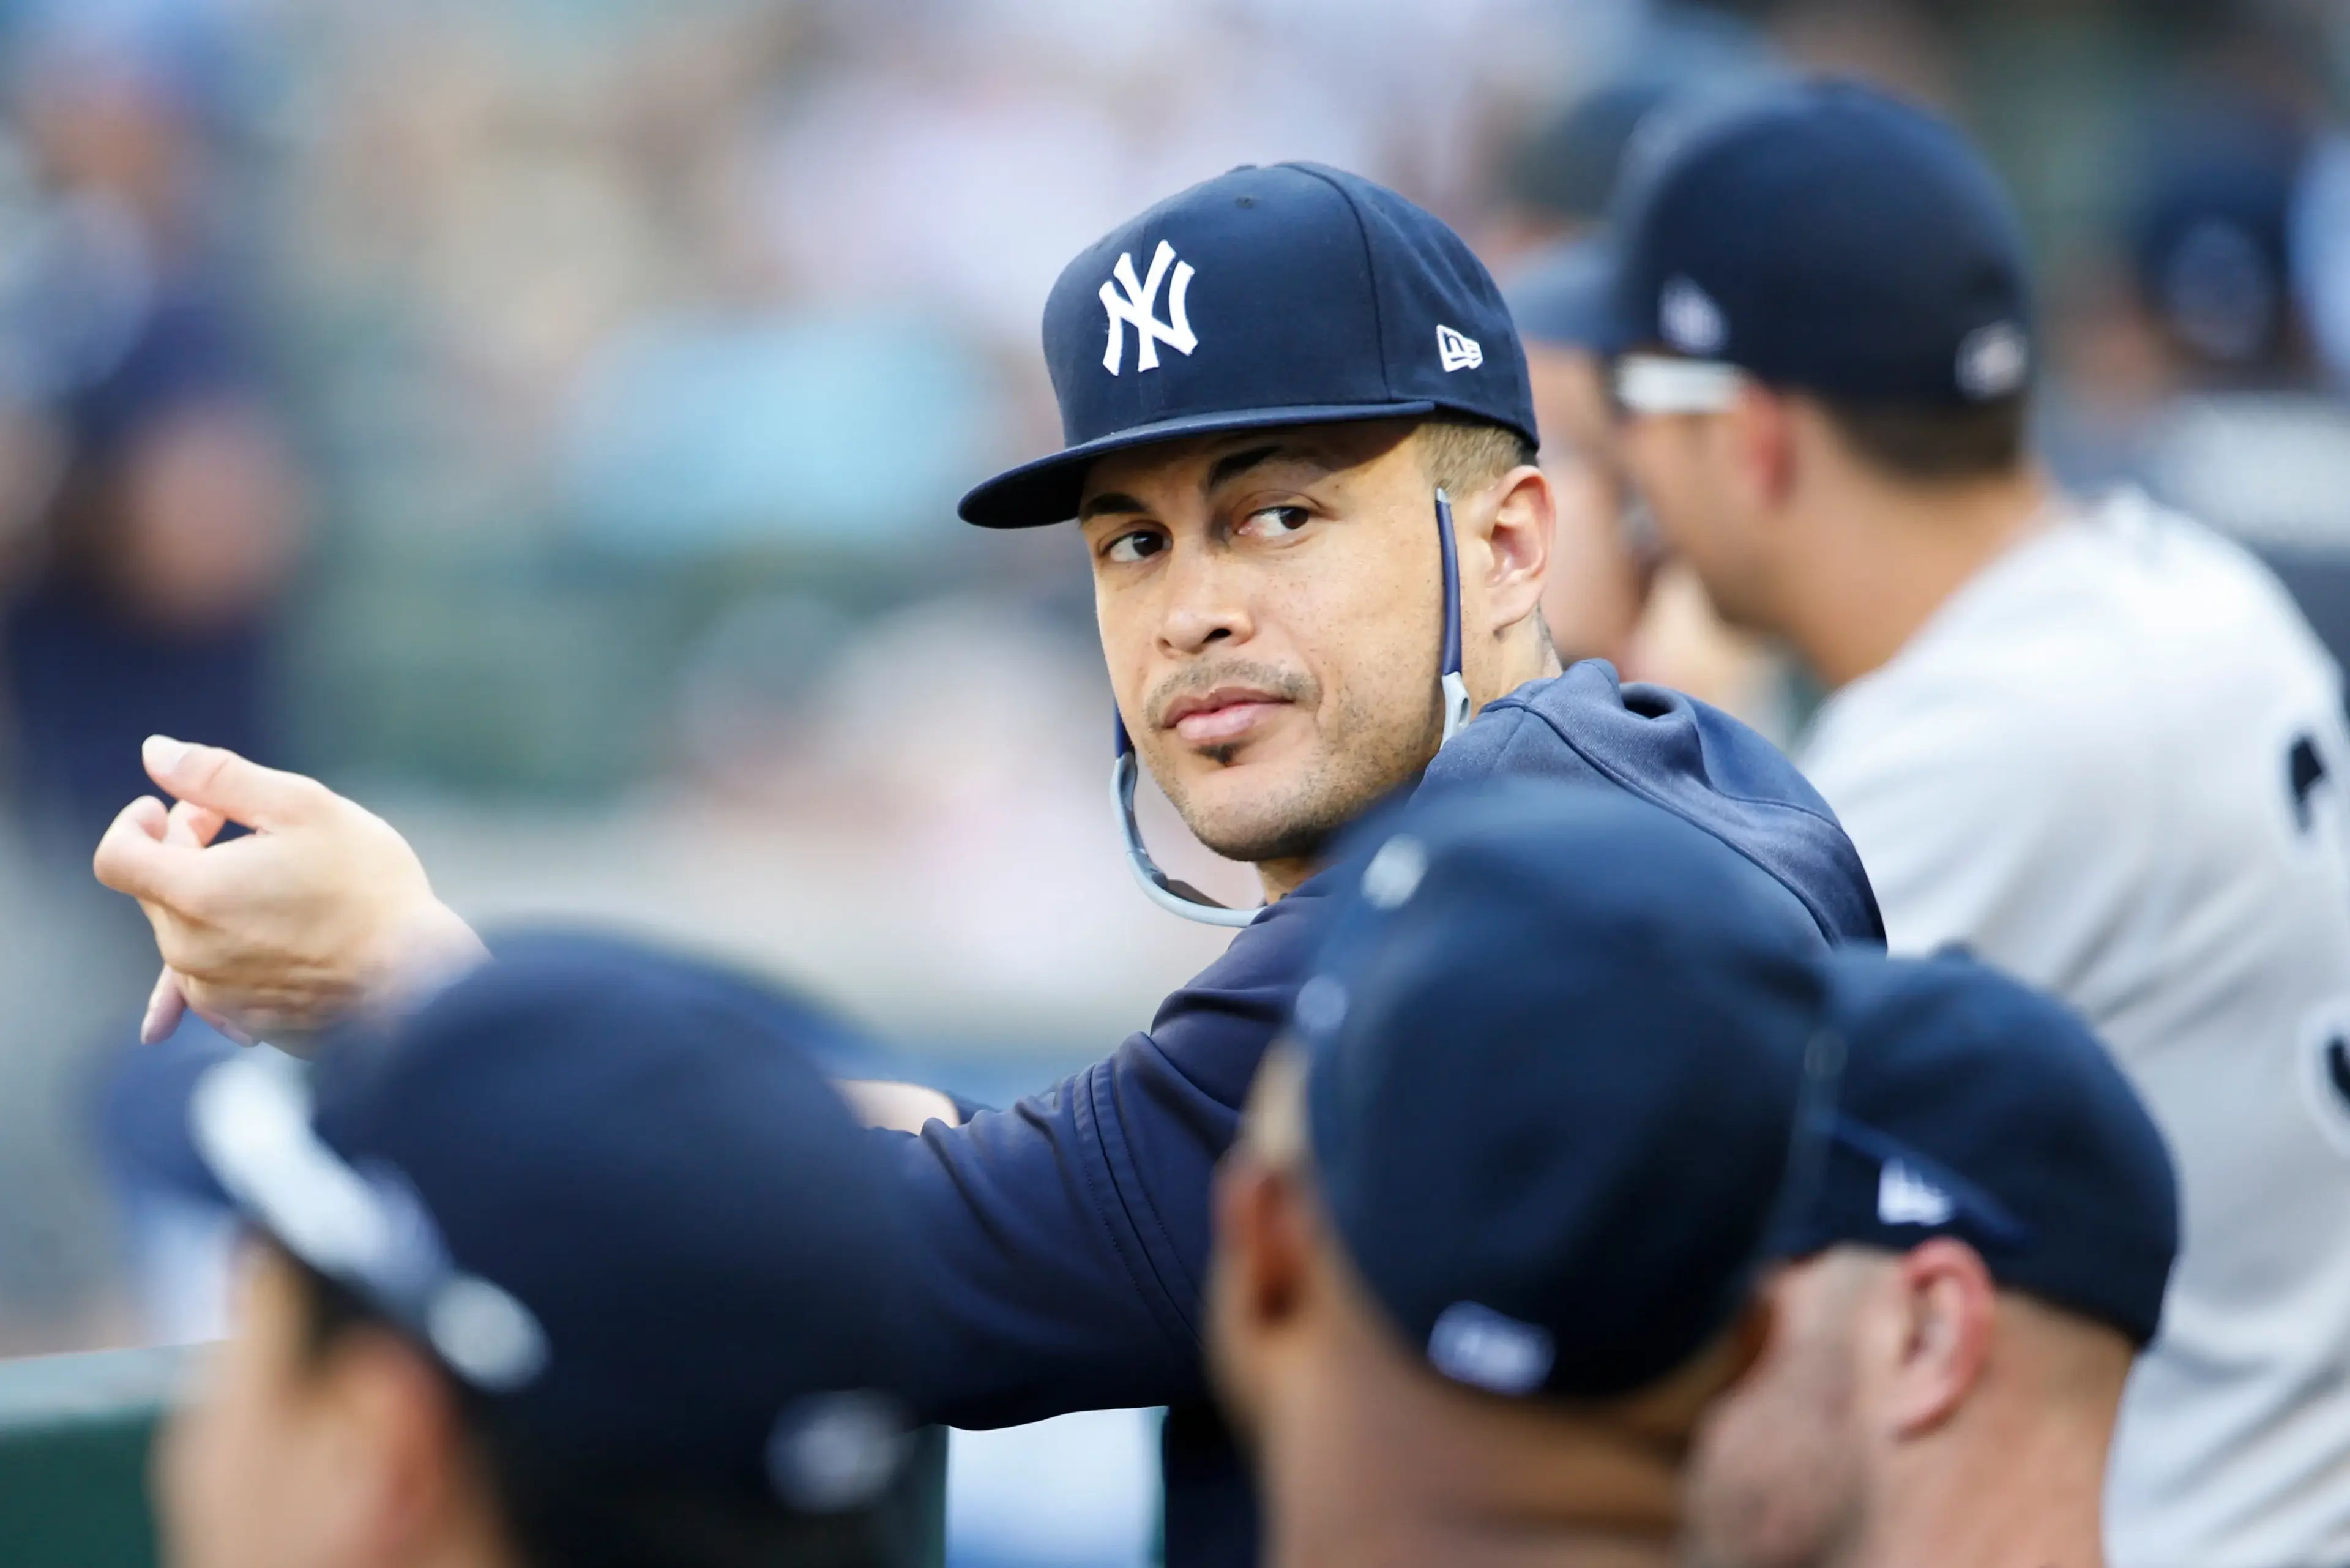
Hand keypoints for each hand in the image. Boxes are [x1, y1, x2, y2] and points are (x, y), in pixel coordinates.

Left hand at [93, 736, 487, 1048]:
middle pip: (155, 888)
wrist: (418, 981)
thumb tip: (155, 751)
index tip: (167, 808)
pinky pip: (211, 980)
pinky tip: (262, 940)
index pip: (116, 856)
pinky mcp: (243, 1020)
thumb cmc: (368, 888)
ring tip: (274, 878)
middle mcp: (189, 951)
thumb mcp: (302, 807)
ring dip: (212, 896)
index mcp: (195, 894)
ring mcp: (214, 994)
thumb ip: (219, 776)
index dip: (134, 823)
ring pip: (185, 932)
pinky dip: (228, 948)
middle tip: (248, 828)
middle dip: (186, 848)